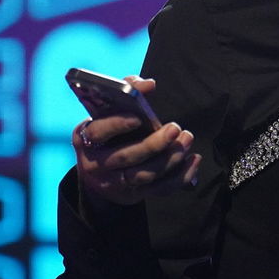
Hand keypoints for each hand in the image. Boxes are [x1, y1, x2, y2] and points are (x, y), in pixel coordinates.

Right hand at [73, 76, 201, 207]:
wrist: (99, 172)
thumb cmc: (108, 130)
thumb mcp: (108, 111)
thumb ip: (127, 89)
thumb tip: (149, 84)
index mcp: (85, 137)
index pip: (98, 132)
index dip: (117, 125)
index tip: (138, 118)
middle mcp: (95, 163)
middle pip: (126, 157)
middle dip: (153, 144)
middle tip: (175, 128)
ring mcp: (113, 182)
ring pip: (143, 175)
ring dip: (169, 159)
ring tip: (187, 140)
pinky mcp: (132, 194)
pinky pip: (159, 189)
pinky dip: (180, 177)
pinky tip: (193, 160)